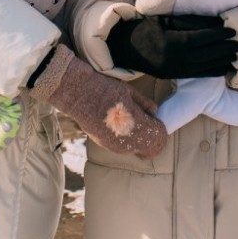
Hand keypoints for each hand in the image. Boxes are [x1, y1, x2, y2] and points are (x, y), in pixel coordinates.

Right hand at [29, 44, 166, 157]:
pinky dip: (124, 138)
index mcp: (138, 126)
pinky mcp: (105, 145)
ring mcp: (115, 146)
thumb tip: (154, 112)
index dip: (160, 129)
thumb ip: (145, 104)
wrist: (77, 94)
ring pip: (135, 148)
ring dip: (136, 138)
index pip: (159, 138)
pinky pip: (122, 146)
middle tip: (145, 120)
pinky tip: (117, 123)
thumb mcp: (129, 92)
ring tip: (128, 119)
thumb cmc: (105, 90)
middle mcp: (128, 141)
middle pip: (149, 148)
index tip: (155, 119)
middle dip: (150, 136)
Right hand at [106, 14, 237, 78]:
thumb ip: (189, 21)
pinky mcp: (175, 76)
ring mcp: (174, 70)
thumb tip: (215, 21)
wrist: (128, 47)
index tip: (232, 30)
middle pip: (206, 54)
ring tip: (236, 55)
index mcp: (170, 42)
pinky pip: (198, 75)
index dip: (218, 34)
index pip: (200, 38)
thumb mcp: (166, 18)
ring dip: (223, 61)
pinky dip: (214, 72)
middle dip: (225, 49)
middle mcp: (174, 59)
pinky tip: (225, 67)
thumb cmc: (148, 27)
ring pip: (204, 67)